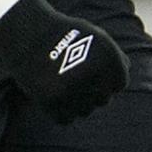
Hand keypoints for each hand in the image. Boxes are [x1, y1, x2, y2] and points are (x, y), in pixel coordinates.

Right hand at [0, 0, 129, 124]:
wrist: (27, 33)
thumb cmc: (64, 34)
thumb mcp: (96, 36)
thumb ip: (115, 57)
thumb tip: (125, 77)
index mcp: (109, 59)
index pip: (119, 84)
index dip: (106, 78)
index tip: (92, 71)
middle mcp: (93, 76)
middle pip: (103, 99)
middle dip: (92, 90)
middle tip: (75, 77)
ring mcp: (72, 91)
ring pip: (85, 111)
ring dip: (76, 102)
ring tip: (63, 83)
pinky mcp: (52, 102)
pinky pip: (65, 118)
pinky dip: (60, 110)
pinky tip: (54, 94)